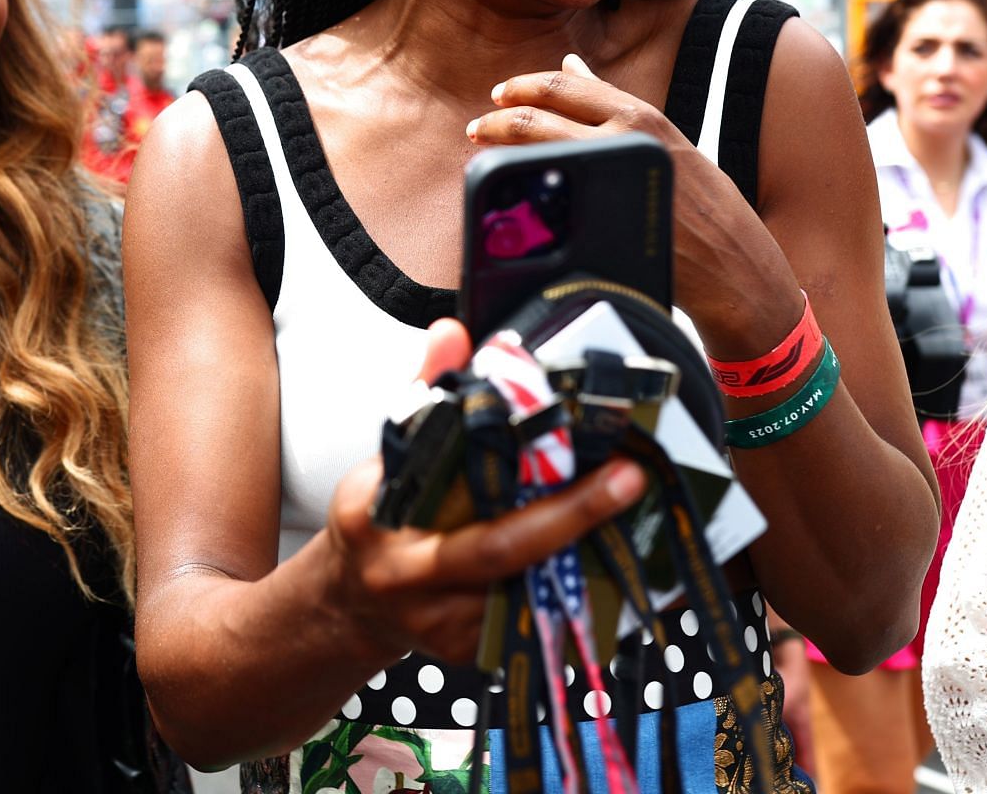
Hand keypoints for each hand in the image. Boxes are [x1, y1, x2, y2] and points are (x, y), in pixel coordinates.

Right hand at [322, 319, 646, 665]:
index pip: (445, 488)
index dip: (505, 473)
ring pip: (530, 593)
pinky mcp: (472, 654)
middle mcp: (410, 581)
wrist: (350, 603)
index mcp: (379, 521)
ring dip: (588, 557)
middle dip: (572, 516)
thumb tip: (453, 331)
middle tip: (630, 479)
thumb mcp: (384, 454)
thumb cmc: (375, 520)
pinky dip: (576, 591)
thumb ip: (423, 392)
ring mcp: (444, 627)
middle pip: (501, 552)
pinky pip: (536, 622)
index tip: (578, 440)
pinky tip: (611, 559)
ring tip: (636, 515)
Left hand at [468, 56, 800, 356]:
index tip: (499, 96)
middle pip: (539, 117)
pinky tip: (508, 197)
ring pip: (535, 157)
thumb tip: (571, 62)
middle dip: (498, 121)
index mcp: (641, 116)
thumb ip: (614, 105)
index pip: (564, 85)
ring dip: (501, 154)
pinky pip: (545, 202)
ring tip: (485, 156)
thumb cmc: (702, 204)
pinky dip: (520, 194)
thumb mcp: (668, 141)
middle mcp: (625, 141)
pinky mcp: (602, 223)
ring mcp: (612, 183)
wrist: (735, 266)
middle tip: (478, 128)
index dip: (522, 87)